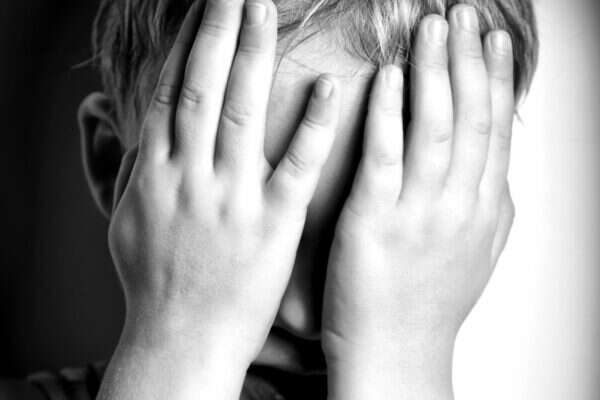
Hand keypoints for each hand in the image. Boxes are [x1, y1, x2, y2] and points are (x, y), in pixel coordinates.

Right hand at [99, 1, 339, 398]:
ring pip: (241, 113)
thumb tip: (115, 119)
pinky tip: (328, 86)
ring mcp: (232, 200)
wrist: (180, 340)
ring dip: (253, 56)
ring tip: (266, 10)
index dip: (185, 43)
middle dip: (218, 31)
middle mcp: (191, 177)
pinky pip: (294, 168)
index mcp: (158, 174)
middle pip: (203, 88)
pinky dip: (310, 125)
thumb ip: (125, 166)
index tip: (202, 7)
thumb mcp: (126, 220)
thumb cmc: (154, 284)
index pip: (171, 92)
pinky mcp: (272, 226)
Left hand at [322, 6, 515, 398]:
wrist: (394, 354)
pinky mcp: (374, 221)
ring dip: (436, 73)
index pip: (495, 130)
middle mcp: (458, 206)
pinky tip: (389, 77)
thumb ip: (490, 210)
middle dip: (469, 60)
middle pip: (472, 118)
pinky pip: (385, 157)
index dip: (496, 79)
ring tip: (433, 28)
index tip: (493, 39)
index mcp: (481, 209)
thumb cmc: (426, 305)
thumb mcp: (474, 256)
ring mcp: (418, 213)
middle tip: (464, 15)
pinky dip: (390, 113)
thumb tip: (501, 174)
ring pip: (436, 128)